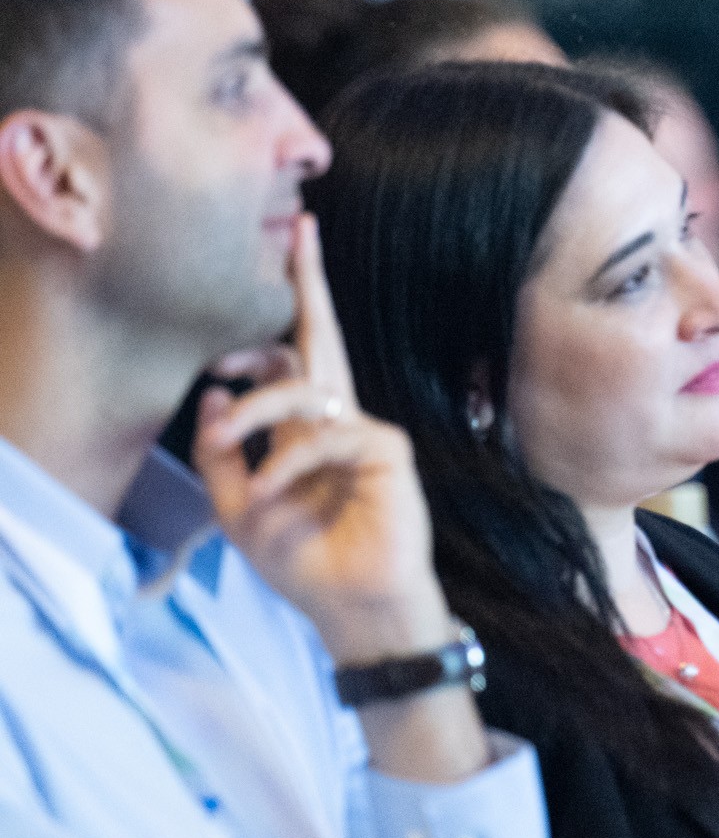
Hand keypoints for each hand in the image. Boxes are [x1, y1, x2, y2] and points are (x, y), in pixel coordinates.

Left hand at [195, 215, 455, 667]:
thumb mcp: (238, 511)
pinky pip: (326, 433)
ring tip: (226, 443)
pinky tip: (273, 488)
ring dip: (254, 407)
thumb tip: (213, 397)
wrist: (355, 608)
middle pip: (321, 337)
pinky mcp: (386, 450)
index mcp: (304, 431)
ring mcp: (365, 431)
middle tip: (301, 229)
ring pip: (304, 386)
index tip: (229, 338)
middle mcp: (335, 421)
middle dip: (309, 282)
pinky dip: (287, 459)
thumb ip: (224, 455)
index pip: (289, 362)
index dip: (265, 333)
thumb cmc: (305, 563)